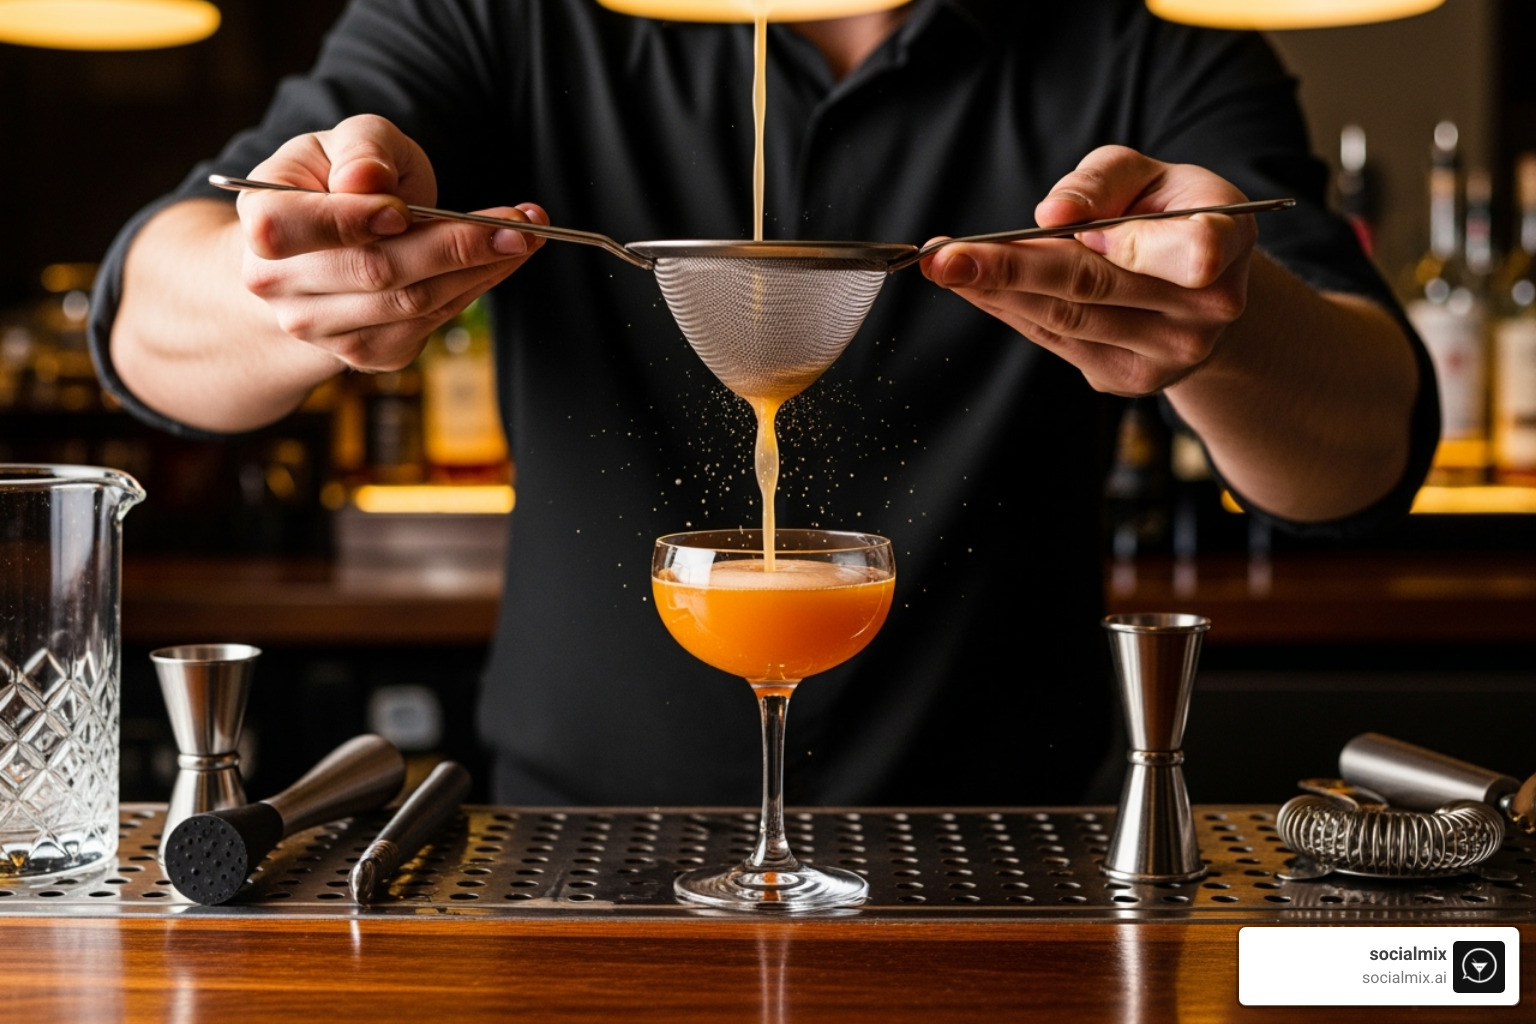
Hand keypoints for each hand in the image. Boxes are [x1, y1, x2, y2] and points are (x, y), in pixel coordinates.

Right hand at [235, 114, 544, 371]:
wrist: (324, 247)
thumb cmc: (336, 181)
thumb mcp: (344, 142)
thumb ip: (360, 150)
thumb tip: (367, 181)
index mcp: (261, 223)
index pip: (291, 229)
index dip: (351, 221)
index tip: (404, 209)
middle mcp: (280, 287)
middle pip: (375, 272)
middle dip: (457, 244)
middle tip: (521, 222)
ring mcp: (322, 330)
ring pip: (413, 302)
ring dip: (481, 268)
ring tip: (526, 234)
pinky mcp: (367, 353)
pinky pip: (431, 322)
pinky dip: (475, 288)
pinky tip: (500, 259)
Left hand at [919, 145, 1254, 395]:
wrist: (1201, 288)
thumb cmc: (1166, 213)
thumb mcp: (1146, 175)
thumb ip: (1101, 183)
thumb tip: (1052, 216)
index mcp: (1225, 242)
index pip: (1189, 252)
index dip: (1123, 241)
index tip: (1054, 227)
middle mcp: (1205, 310)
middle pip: (1093, 286)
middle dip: (1009, 268)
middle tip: (944, 255)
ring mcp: (1167, 354)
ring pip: (1065, 317)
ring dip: (994, 291)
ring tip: (942, 266)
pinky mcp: (1129, 379)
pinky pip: (1055, 339)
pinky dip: (1008, 310)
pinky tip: (972, 288)